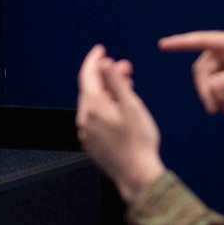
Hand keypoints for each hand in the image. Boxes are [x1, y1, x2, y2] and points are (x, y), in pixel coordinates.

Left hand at [76, 45, 165, 203]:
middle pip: (91, 89)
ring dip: (108, 91)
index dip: (94, 60)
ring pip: (94, 104)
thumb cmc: (138, 140)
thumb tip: (105, 64)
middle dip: (106, 75)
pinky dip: (106, 107)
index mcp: (93, 107)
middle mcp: (84, 119)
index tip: (101, 49)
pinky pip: (96, 118)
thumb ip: (116, 82)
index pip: (87, 75)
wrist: (136, 175)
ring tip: (127, 86)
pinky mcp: (92, 144)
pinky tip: (120, 108)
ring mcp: (87, 133)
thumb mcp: (131, 105)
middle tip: (126, 68)